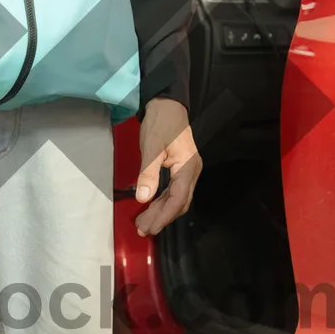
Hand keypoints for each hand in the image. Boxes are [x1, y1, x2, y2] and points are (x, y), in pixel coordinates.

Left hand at [134, 96, 201, 236]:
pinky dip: (162, 201)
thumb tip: (143, 197)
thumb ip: (148, 173)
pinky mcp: (180, 168)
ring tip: (144, 222)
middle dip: (162, 218)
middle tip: (143, 228)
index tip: (150, 227)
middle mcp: (191, 172)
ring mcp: (187, 171)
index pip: (178, 199)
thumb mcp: (152, 146)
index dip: (164, 216)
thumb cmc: (161, 122)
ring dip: (161, 211)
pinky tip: (151, 207)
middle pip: (179, 203)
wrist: (167, 104)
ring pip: (177, 198)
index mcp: (187, 167)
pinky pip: (173, 191)